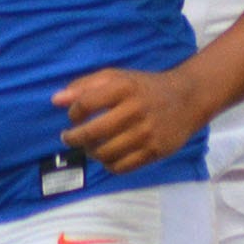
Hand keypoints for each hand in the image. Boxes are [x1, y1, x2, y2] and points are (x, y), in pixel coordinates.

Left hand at [55, 68, 206, 172]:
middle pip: (92, 133)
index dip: (73, 113)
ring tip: (92, 147)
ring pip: (105, 153)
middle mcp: (136, 109)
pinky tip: (109, 156)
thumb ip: (85, 86)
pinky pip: (121, 167)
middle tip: (70, 138)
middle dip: (74, 138)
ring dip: (91, 152)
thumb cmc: (144, 87)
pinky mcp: (156, 150)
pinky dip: (109, 165)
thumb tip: (55, 101)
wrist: (188, 98)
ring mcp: (147, 132)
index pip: (85, 104)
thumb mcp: (117, 77)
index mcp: (124, 87)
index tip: (74, 117)